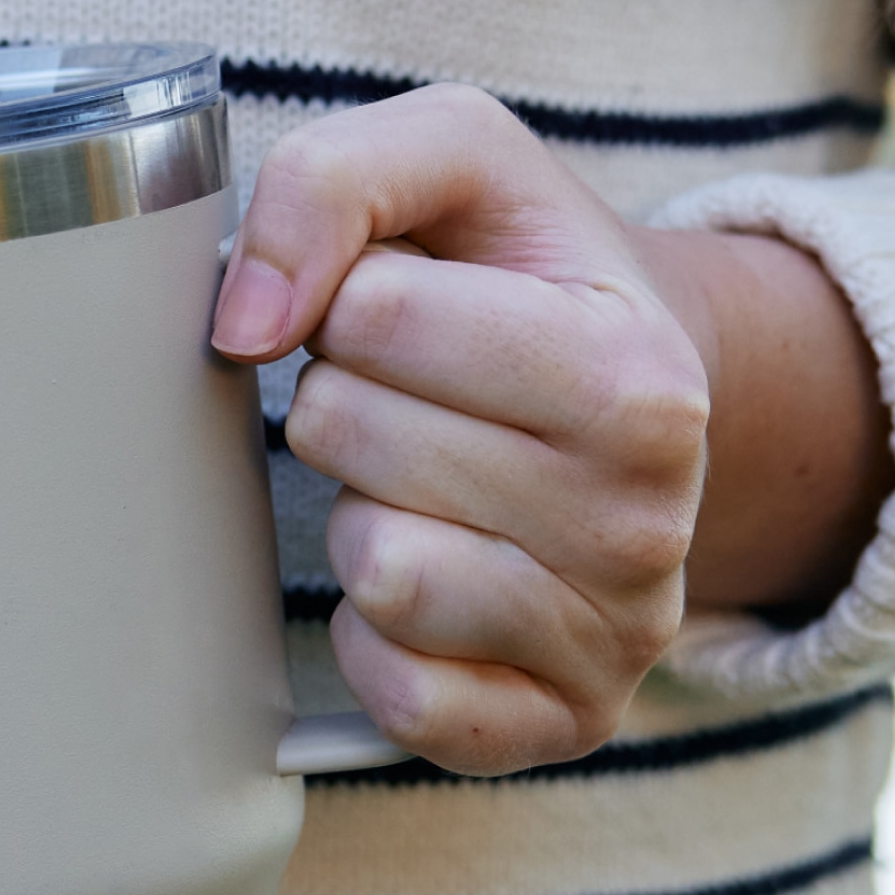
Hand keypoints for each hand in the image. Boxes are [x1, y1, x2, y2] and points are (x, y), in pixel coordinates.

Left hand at [211, 84, 890, 775]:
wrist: (630, 406)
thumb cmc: (522, 281)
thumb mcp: (458, 166)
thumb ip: (337, 180)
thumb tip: (245, 321)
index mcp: (640, 376)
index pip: (378, 317)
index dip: (350, 303)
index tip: (401, 313)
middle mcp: (649, 520)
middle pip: (357, 442)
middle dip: (344, 406)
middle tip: (406, 406)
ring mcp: (614, 638)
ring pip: (380, 575)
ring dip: (361, 519)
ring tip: (421, 490)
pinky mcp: (558, 728)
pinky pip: (400, 696)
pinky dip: (376, 638)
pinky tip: (423, 581)